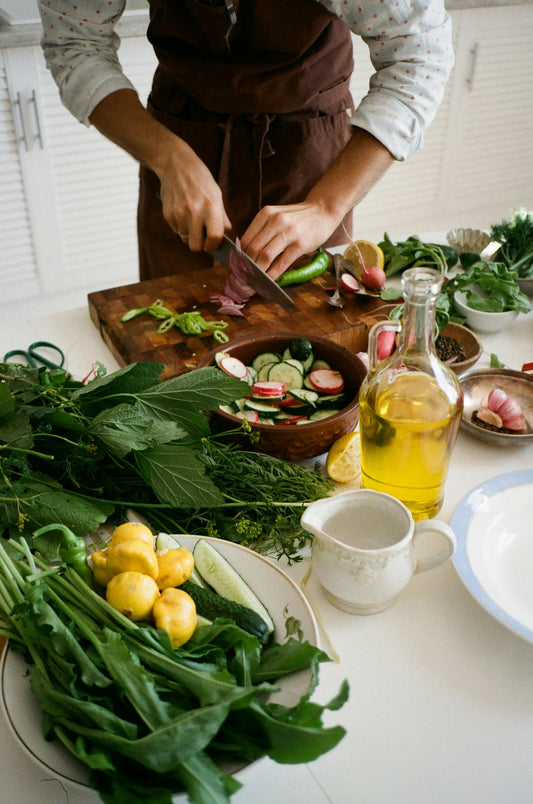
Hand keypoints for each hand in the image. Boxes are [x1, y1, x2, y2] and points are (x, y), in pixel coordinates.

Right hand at [158, 138, 230, 252]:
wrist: (176, 164)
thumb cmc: (200, 180)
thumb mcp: (216, 195)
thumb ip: (221, 218)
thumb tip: (224, 237)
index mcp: (211, 207)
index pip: (214, 238)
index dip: (214, 245)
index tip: (213, 244)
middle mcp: (194, 212)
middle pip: (195, 246)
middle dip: (199, 245)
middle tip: (202, 237)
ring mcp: (179, 213)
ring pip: (185, 239)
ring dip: (189, 234)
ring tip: (192, 219)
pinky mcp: (168, 214)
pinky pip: (176, 230)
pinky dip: (180, 226)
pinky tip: (182, 212)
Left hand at [240, 201, 338, 279]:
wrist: (323, 210)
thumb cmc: (298, 218)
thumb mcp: (277, 216)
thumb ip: (263, 231)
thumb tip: (247, 254)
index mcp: (266, 214)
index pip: (246, 239)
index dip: (240, 257)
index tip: (239, 267)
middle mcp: (276, 221)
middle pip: (253, 249)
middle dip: (247, 266)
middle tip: (245, 277)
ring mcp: (289, 232)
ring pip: (265, 256)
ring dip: (258, 272)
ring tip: (255, 280)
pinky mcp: (300, 244)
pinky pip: (282, 263)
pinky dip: (273, 274)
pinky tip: (269, 280)